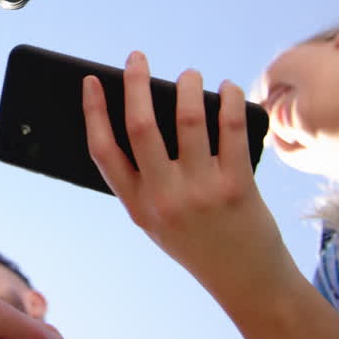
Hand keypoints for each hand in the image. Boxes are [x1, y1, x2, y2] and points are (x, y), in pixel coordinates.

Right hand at [82, 53, 292, 303]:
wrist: (247, 280)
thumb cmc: (199, 241)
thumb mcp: (157, 219)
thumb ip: (145, 177)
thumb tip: (143, 111)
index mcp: (137, 206)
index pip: (103, 151)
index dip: (93, 111)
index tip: (91, 81)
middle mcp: (164, 198)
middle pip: (140, 126)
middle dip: (135, 83)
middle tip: (137, 57)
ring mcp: (201, 191)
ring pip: (188, 119)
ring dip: (187, 86)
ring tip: (189, 75)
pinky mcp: (238, 186)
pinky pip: (231, 128)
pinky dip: (229, 99)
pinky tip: (228, 88)